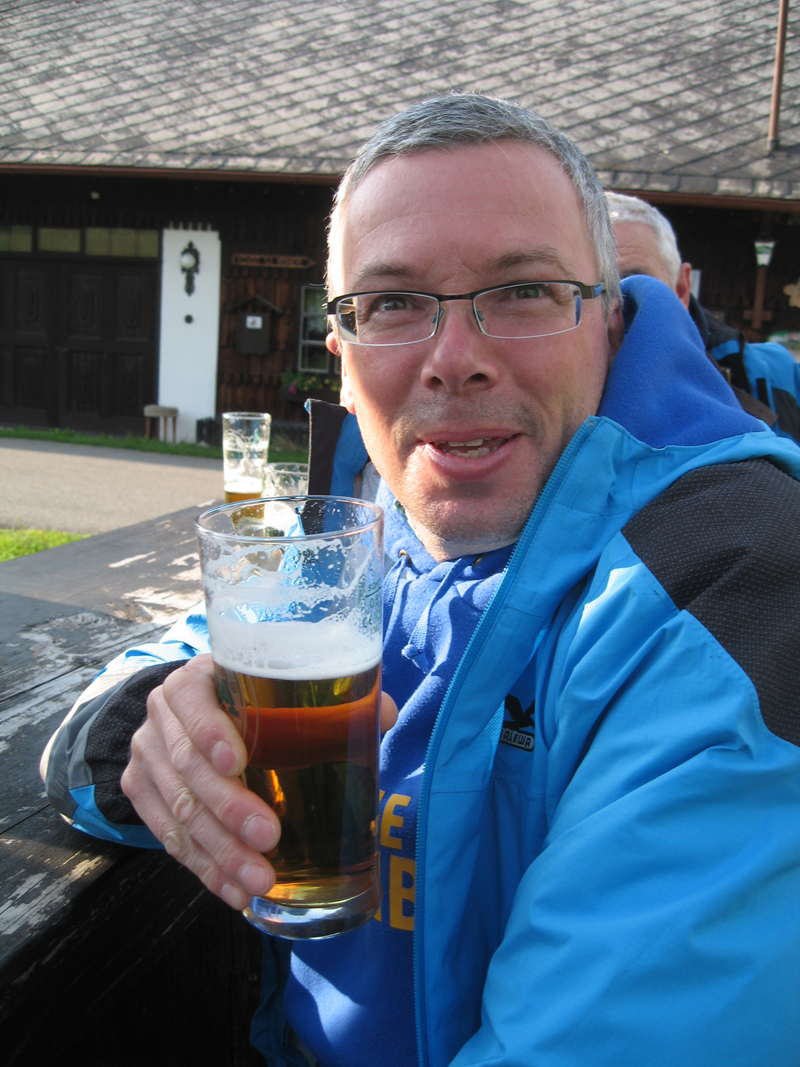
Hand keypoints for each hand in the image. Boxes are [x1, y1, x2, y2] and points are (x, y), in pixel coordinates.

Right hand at [121, 654, 398, 909]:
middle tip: (270, 837)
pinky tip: (236, 892)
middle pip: (187, 767)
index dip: (211, 731)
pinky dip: (206, 869)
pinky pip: (169, 839)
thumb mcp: (277, 684)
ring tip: (260, 880)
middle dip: (229, 808)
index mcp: (194, 681)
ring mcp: (146, 758)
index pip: (193, 701)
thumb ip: (331, 695)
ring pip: (179, 811)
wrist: (189, 713)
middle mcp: (161, 717)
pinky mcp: (141, 794)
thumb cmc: (250, 699)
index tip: (239, 761)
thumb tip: (384, 714)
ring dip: (220, 851)